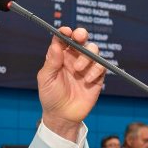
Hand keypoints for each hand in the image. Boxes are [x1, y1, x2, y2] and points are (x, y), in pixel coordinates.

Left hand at [37, 27, 105, 141]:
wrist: (63, 116)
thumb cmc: (51, 96)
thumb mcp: (46, 79)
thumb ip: (52, 62)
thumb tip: (56, 44)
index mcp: (60, 56)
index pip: (63, 39)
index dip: (65, 32)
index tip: (66, 31)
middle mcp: (73, 58)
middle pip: (81, 39)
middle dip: (82, 34)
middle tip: (80, 37)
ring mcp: (86, 67)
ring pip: (93, 50)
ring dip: (87, 56)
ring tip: (78, 69)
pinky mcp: (96, 77)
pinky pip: (101, 66)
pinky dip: (96, 70)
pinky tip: (88, 80)